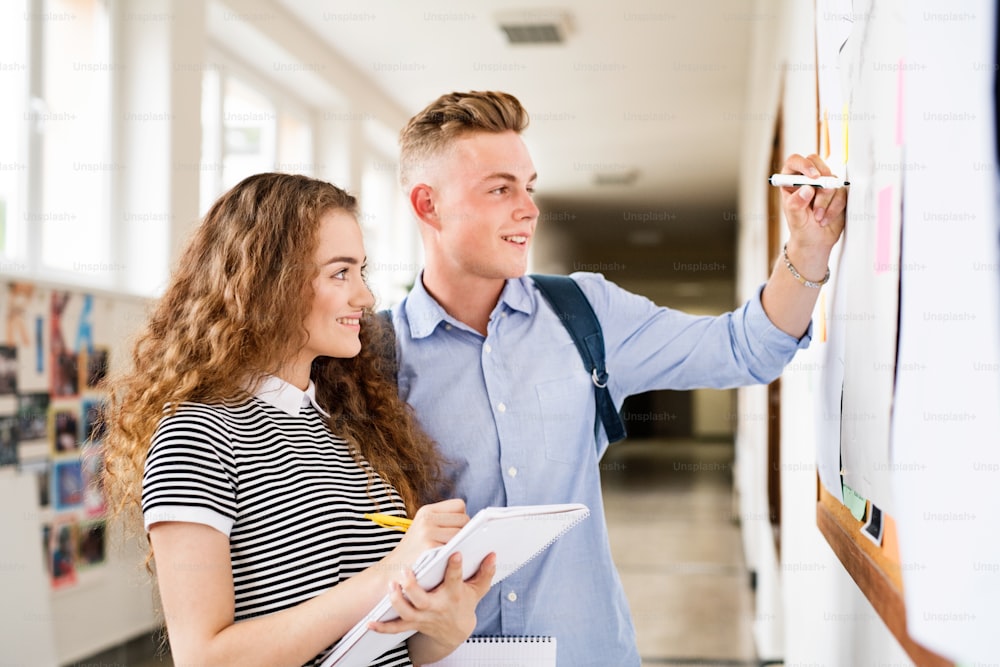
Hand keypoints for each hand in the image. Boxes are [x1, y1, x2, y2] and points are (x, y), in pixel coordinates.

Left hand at [370, 551, 497, 657]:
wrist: (455, 630)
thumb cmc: (465, 602)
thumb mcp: (478, 589)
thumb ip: (485, 572)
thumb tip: (492, 554)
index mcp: (453, 594)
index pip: (454, 579)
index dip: (455, 567)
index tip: (455, 552)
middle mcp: (437, 606)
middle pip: (423, 599)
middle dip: (413, 587)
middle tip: (406, 571)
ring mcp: (423, 616)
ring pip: (407, 612)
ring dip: (397, 600)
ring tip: (391, 585)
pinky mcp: (412, 623)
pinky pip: (395, 628)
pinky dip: (383, 626)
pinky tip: (371, 622)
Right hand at [380, 499, 468, 577]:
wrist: (391, 572)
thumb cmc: (414, 554)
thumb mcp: (424, 530)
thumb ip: (444, 523)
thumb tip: (476, 526)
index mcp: (426, 511)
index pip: (459, 506)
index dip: (462, 518)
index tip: (456, 531)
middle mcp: (427, 519)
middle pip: (464, 520)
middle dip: (465, 533)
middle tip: (458, 546)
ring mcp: (428, 533)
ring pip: (462, 535)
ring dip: (463, 545)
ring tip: (456, 554)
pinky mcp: (430, 548)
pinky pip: (456, 548)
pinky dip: (457, 555)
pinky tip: (453, 561)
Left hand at [778, 153, 847, 256]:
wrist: (815, 240)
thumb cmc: (801, 228)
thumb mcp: (795, 218)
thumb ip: (796, 204)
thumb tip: (806, 189)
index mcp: (790, 181)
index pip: (795, 161)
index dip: (805, 165)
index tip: (814, 177)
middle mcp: (806, 179)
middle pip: (816, 162)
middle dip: (822, 179)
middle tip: (822, 193)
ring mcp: (823, 184)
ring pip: (831, 180)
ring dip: (826, 201)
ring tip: (818, 217)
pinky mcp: (837, 192)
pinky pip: (842, 192)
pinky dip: (835, 207)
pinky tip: (825, 218)